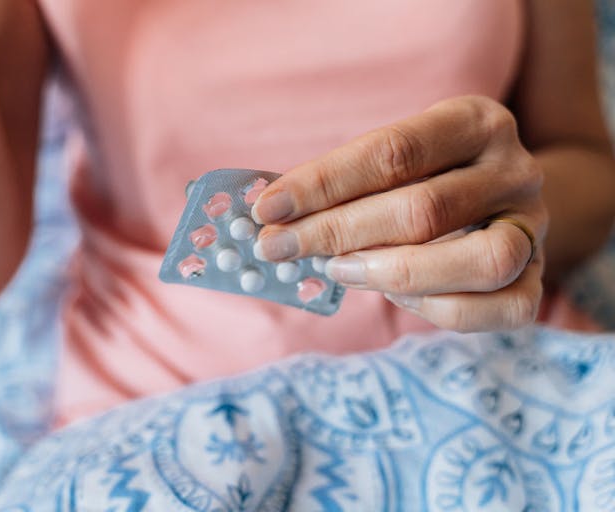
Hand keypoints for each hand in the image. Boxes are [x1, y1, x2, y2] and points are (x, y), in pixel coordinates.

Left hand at [252, 96, 546, 331]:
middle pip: (423, 209)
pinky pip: (490, 308)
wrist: (499, 201)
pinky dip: (432, 307)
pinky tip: (391, 294)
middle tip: (279, 247)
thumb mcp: (394, 162)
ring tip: (337, 270)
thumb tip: (273, 216)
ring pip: (475, 261)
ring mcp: (532, 227)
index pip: (392, 151)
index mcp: (475, 122)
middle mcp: (514, 169)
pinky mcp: (536, 280)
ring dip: (391, 272)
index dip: (323, 183)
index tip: (268, 207)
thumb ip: (345, 184)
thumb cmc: (427, 178)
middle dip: (336, 233)